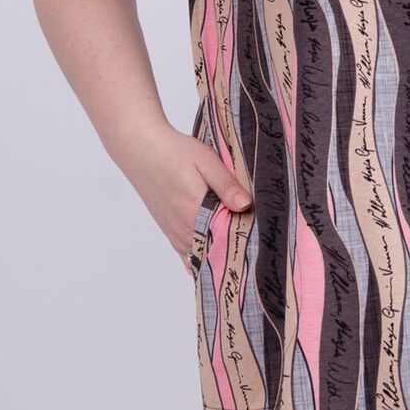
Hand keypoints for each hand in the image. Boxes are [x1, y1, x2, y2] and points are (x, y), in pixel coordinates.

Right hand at [121, 121, 253, 276]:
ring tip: (245, 249)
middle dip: (239, 248)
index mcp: (196, 211)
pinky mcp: (170, 232)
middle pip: (218, 249)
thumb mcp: (206, 161)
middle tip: (261, 244)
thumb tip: (247, 205)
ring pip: (204, 256)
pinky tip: (218, 258)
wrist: (142, 151)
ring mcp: (176, 234)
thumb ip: (226, 185)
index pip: (229, 236)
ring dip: (222, 254)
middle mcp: (184, 229)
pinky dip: (204, 258)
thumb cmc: (175, 152)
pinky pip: (189, 256)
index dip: (249, 238)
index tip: (266, 236)